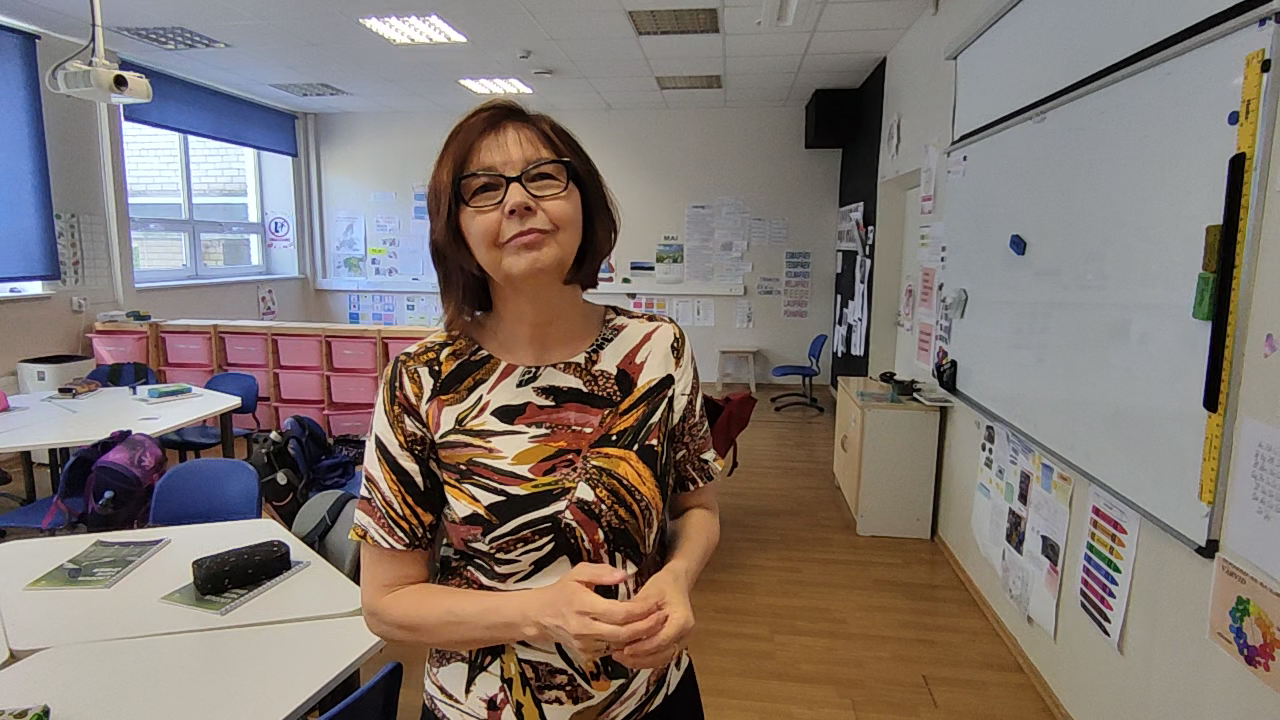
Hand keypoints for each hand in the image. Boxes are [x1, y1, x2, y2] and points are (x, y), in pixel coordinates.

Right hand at [527, 563, 664, 659]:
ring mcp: (585, 644)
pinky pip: (613, 651)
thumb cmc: (561, 592)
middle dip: (647, 627)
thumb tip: (623, 575)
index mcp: (583, 605)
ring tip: (656, 625)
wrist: (539, 616)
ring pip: (621, 645)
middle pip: (624, 633)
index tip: (654, 603)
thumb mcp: (578, 573)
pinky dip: (627, 644)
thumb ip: (601, 572)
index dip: (640, 610)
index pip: (619, 613)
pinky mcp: (587, 654)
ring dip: (640, 638)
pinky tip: (639, 635)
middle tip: (662, 617)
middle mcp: (584, 628)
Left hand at [611, 565, 693, 668]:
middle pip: (662, 654)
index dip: (643, 647)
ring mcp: (680, 641)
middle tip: (618, 655)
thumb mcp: (649, 592)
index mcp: (682, 620)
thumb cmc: (665, 586)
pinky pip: (659, 657)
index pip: (663, 639)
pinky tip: (628, 657)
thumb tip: (619, 624)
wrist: (676, 584)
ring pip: (661, 659)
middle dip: (639, 658)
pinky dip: (644, 659)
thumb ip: (636, 610)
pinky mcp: (673, 644)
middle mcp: (684, 634)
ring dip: (640, 661)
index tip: (626, 649)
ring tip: (620, 657)